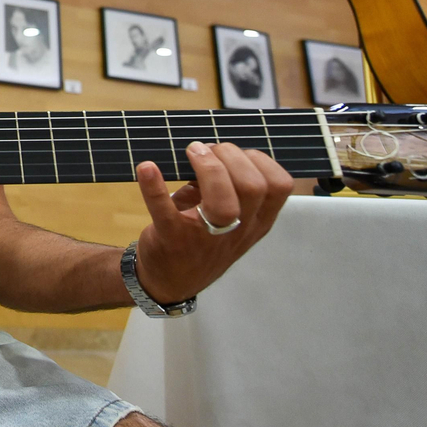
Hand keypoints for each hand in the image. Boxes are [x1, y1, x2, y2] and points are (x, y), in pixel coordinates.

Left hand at [132, 141, 293, 304]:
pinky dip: (154, 187)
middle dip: (230, 157)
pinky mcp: (172, 239)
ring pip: (224, 203)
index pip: (279, 187)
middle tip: (205, 150)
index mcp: (256, 221)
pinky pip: (164, 211)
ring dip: (207, 167)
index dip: (259, 160)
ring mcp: (206, 238)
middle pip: (253, 188)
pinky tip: (147, 168)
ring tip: (190, 153)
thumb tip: (212, 146)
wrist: (168, 279)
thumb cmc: (201, 237)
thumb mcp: (228, 215)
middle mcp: (238, 231)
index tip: (234, 153)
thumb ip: (228, 184)